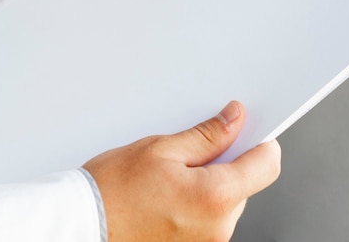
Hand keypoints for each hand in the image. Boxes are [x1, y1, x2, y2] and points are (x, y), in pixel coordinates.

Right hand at [83, 101, 281, 241]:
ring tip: (171, 178)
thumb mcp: (161, 149)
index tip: (249, 130)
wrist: (81, 227)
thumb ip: (207, 135)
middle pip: (246, 184)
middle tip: (190, 152)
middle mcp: (218, 229)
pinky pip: (211, 219)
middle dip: (227, 163)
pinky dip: (198, 203)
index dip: (261, 142)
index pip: (266, 165)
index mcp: (215, 198)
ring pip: (227, 202)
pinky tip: (169, 196)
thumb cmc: (112, 191)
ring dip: (211, 184)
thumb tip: (235, 120)